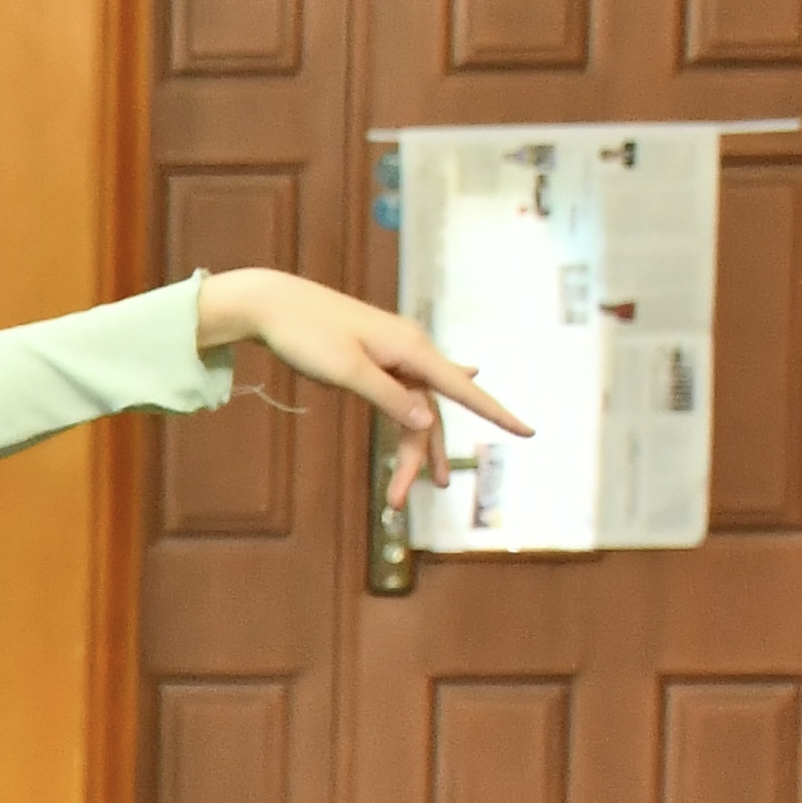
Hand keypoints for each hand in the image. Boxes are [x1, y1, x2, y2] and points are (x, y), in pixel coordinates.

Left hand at [194, 267, 527, 509]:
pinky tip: (431, 422)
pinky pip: (401, 395)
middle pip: (431, 410)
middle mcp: (409, 349)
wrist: (272, 304)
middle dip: (424, 455)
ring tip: (406, 492)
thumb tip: (428, 422)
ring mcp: (392, 354)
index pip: (463, 387)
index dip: (496, 412)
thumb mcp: (347, 371)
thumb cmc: (306, 334)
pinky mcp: (374, 358)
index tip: (529, 431)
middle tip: (407, 498)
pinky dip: (409, 419)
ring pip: (415, 407)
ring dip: (412, 447)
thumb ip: (388, 397)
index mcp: (410, 349)